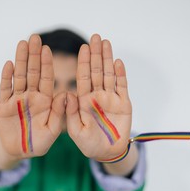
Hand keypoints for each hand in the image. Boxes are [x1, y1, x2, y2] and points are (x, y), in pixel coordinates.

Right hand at [0, 35, 65, 160]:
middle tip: (34, 38)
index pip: (47, 79)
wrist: (19, 151)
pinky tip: (9, 64)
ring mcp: (17, 99)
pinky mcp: (3, 105)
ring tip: (22, 44)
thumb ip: (59, 112)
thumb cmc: (39, 142)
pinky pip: (5, 88)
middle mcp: (32, 96)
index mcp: (45, 101)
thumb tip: (67, 94)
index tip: (48, 49)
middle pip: (32, 72)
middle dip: (33, 56)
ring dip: (20, 60)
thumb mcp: (51, 130)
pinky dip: (6, 77)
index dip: (46, 64)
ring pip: (19, 76)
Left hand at [66, 34, 131, 160]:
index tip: (83, 48)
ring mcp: (111, 98)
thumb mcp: (76, 131)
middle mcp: (97, 96)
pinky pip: (122, 86)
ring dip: (108, 59)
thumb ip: (70, 113)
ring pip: (109, 75)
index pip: (83, 77)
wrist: (107, 152)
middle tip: (96, 37)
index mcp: (84, 100)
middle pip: (96, 71)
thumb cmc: (89, 144)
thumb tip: (65, 94)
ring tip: (106, 43)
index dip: (84, 62)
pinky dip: (121, 74)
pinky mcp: (124, 104)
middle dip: (96, 55)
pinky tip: (118, 62)